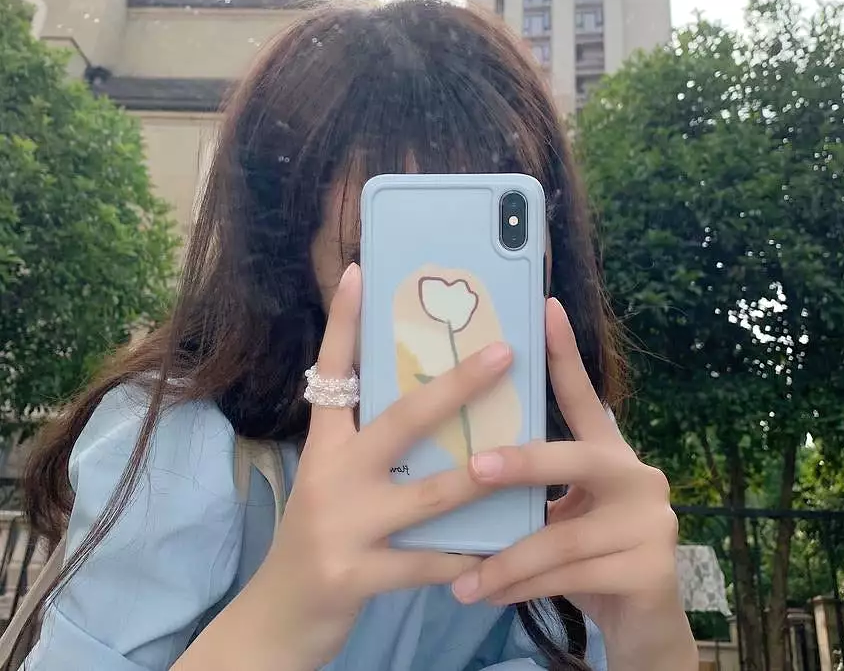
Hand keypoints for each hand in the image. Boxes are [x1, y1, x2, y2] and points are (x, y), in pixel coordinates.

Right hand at [234, 263, 512, 670]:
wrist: (276, 617)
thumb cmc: (319, 535)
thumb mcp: (333, 480)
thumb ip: (369, 446)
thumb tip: (429, 403)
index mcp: (325, 445)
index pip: (333, 371)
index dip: (345, 322)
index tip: (360, 272)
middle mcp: (331, 474)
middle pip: (399, 419)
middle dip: (456, 385)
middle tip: (503, 352)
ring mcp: (342, 524)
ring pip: (426, 493)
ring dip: (478, 474)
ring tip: (520, 453)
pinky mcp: (355, 575)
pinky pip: (426, 564)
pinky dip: (464, 559)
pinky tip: (500, 555)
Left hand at [449, 298, 695, 669]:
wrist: (643, 628)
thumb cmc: (590, 559)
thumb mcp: (564, 514)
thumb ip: (535, 489)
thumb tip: (462, 464)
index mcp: (611, 454)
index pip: (585, 396)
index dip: (565, 352)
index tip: (545, 306)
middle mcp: (638, 476)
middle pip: (575, 458)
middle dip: (521, 464)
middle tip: (472, 469)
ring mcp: (652, 522)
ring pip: (562, 535)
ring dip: (505, 559)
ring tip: (461, 578)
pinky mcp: (651, 568)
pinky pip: (570, 576)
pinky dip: (523, 588)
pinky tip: (487, 594)